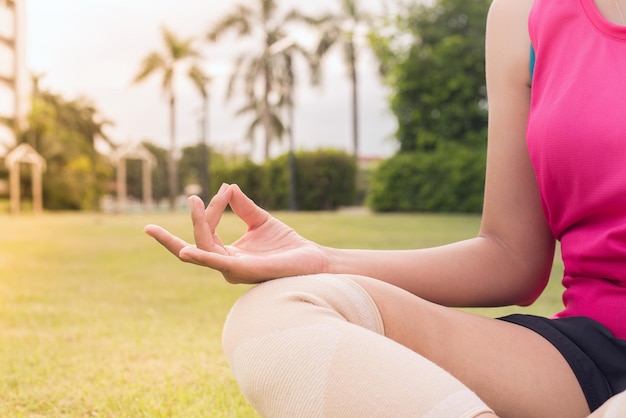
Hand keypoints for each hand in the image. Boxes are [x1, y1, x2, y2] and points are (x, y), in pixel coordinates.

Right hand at [144, 184, 325, 283]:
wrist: (311, 258)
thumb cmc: (285, 244)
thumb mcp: (259, 219)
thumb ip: (243, 206)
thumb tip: (228, 186)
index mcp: (227, 254)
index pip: (206, 232)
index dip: (209, 211)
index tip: (224, 190)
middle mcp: (226, 265)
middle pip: (193, 248)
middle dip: (177, 234)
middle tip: (171, 212)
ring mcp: (234, 270)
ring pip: (204, 251)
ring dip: (197, 228)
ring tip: (187, 210)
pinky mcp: (245, 271)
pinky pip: (219, 264)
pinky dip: (202, 257)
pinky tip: (186, 251)